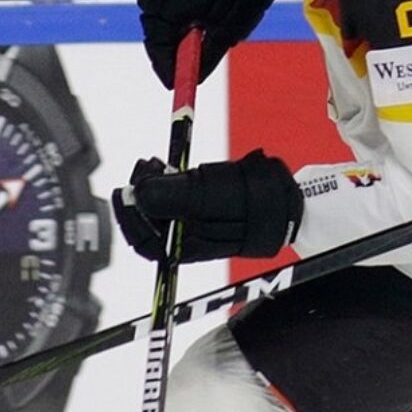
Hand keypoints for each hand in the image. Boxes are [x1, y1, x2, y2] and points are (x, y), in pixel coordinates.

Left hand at [110, 148, 302, 262]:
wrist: (286, 200)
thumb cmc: (253, 199)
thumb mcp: (208, 193)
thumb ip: (172, 196)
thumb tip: (137, 195)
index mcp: (188, 247)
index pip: (144, 241)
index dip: (129, 216)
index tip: (125, 189)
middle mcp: (187, 242)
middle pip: (147, 225)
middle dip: (140, 194)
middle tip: (145, 166)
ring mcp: (194, 228)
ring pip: (159, 212)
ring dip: (151, 186)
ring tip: (157, 164)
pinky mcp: (202, 214)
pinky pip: (174, 203)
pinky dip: (165, 185)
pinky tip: (169, 169)